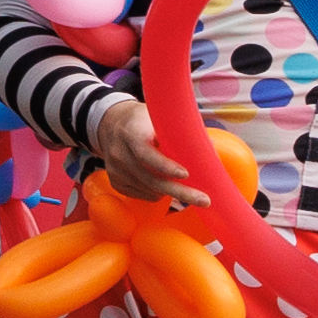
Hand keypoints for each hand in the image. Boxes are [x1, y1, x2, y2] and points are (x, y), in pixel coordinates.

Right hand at [87, 93, 207, 208]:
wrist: (110, 124)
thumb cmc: (141, 121)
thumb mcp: (156, 116)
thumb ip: (176, 132)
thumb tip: (207, 148)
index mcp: (131, 132)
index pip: (145, 153)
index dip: (165, 166)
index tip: (185, 174)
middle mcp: (119, 152)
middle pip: (151, 178)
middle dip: (180, 191)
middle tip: (204, 200)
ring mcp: (115, 169)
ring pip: (149, 190)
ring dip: (170, 191)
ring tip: (188, 189)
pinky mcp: (115, 181)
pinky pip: (142, 195)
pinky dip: (157, 193)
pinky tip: (164, 185)